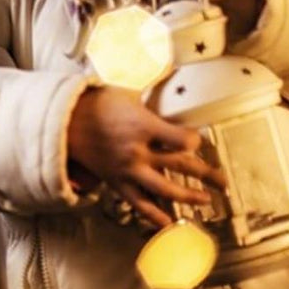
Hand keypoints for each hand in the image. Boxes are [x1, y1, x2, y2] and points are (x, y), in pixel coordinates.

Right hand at [67, 87, 224, 228]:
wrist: (65, 125)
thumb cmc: (96, 104)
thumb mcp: (126, 88)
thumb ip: (151, 82)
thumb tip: (170, 65)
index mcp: (143, 126)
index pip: (182, 140)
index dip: (195, 142)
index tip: (199, 142)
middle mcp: (138, 151)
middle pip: (181, 166)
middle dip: (207, 175)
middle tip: (224, 182)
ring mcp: (128, 170)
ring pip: (165, 189)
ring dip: (189, 197)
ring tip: (205, 201)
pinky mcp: (118, 183)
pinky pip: (140, 204)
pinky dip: (155, 217)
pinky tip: (170, 224)